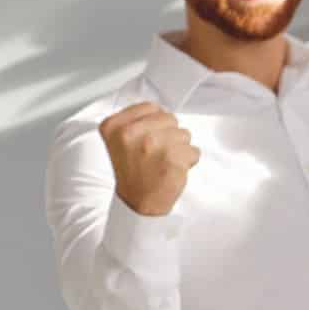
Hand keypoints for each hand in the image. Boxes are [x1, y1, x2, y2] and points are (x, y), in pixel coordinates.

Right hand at [98, 102, 199, 216]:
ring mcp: (152, 144)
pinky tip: (172, 170)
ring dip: (179, 148)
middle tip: (156, 153)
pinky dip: (188, 161)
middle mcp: (130, 133)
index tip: (148, 138)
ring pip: (184, 134)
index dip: (157, 123)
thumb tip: (160, 109)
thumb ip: (136, 121)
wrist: (138, 202)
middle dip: (169, 135)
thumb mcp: (121, 140)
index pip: (151, 107)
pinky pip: (194, 151)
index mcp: (114, 126)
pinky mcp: (172, 158)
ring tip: (163, 161)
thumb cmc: (133, 171)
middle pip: (170, 119)